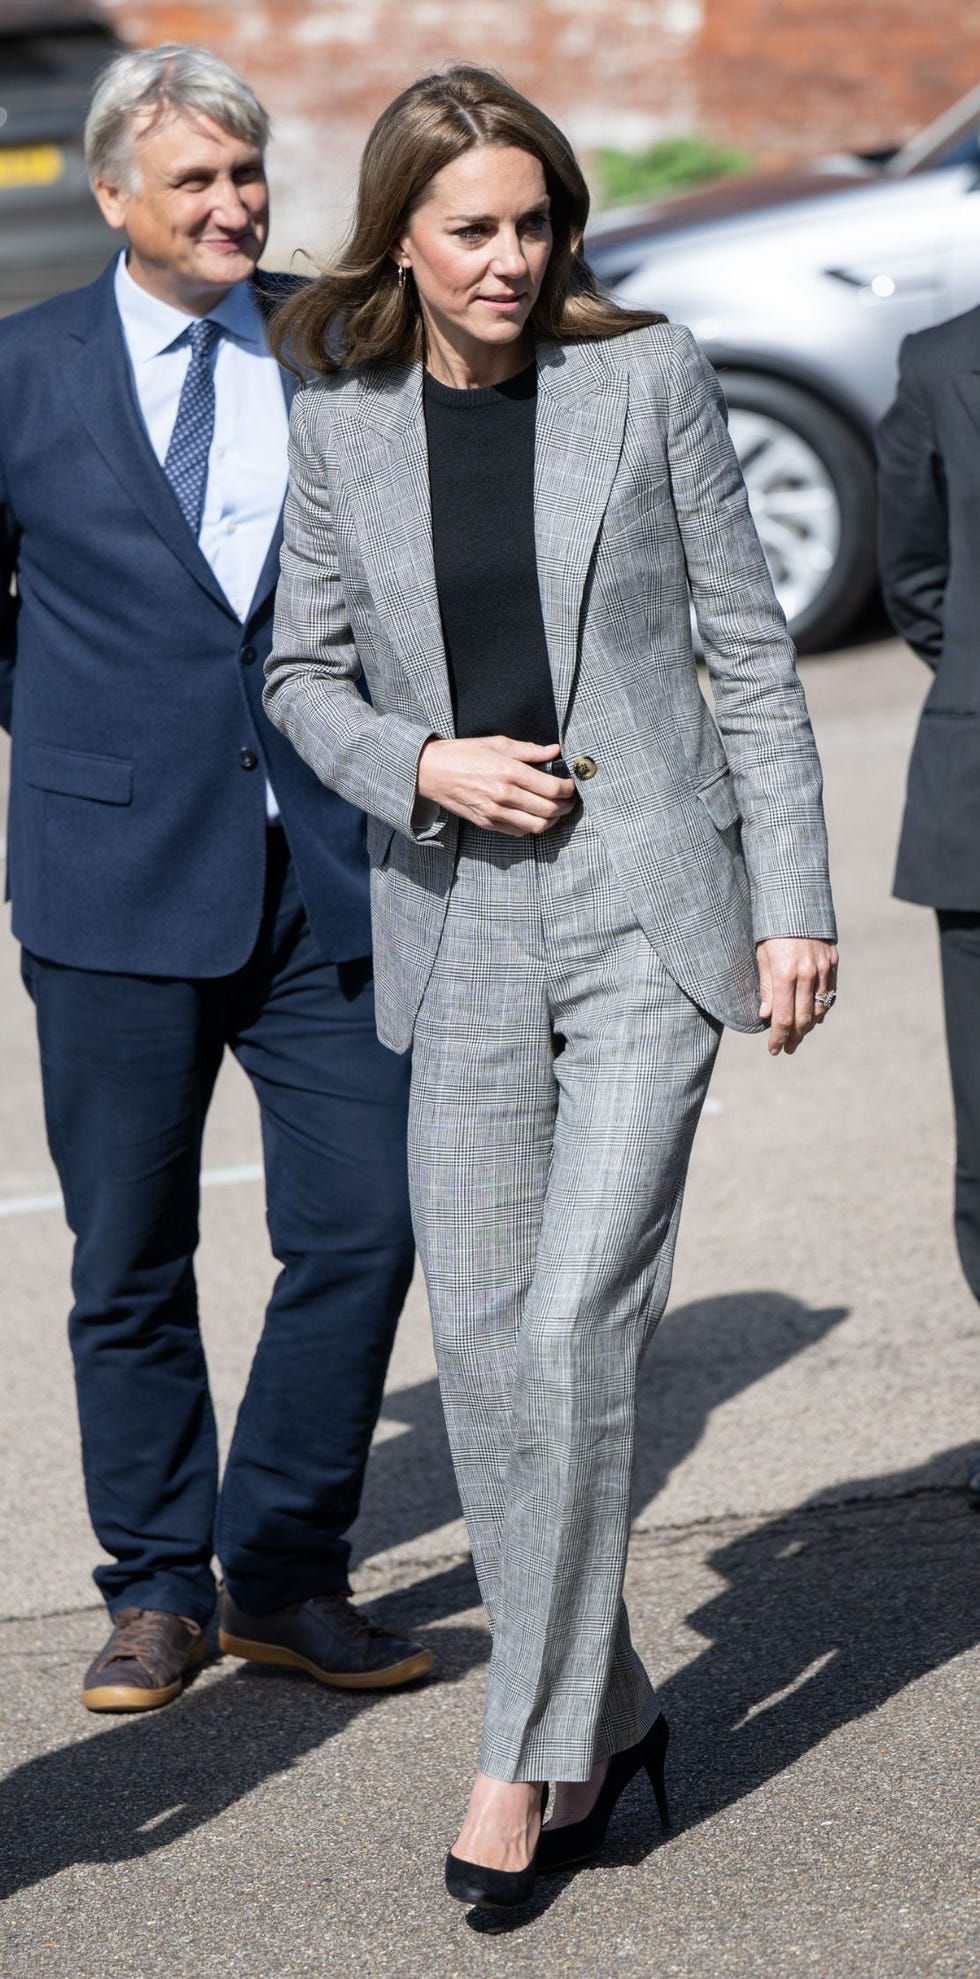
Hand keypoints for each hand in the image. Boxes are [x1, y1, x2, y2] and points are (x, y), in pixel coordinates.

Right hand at [416, 736, 576, 836]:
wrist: (432, 771)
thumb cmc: (464, 753)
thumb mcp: (498, 743)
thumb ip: (529, 750)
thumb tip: (554, 751)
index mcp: (509, 771)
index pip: (552, 788)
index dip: (569, 789)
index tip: (572, 785)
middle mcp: (504, 795)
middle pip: (549, 810)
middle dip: (566, 806)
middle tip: (570, 800)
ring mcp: (495, 812)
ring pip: (537, 826)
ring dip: (553, 820)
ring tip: (557, 810)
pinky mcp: (487, 823)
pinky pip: (519, 832)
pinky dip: (532, 826)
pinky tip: (534, 816)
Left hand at [756, 937, 838, 1055]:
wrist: (797, 902)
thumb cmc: (772, 929)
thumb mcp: (762, 957)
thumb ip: (765, 987)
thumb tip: (766, 1015)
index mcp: (785, 974)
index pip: (783, 1017)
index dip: (778, 1037)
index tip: (774, 1049)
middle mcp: (806, 974)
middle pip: (803, 1019)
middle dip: (794, 1037)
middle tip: (787, 1048)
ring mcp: (823, 969)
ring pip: (819, 1009)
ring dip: (809, 1026)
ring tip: (798, 1034)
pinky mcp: (833, 962)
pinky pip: (829, 994)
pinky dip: (821, 1009)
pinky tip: (813, 1016)